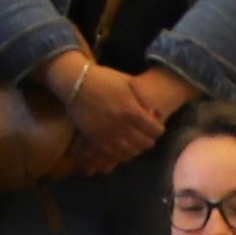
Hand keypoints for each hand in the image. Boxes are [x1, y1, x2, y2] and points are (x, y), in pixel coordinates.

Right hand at [56, 56, 173, 170]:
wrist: (76, 83)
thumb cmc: (105, 79)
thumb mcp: (129, 83)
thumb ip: (144, 99)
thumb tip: (155, 114)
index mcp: (132, 111)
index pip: (155, 130)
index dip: (159, 129)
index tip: (157, 127)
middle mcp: (122, 126)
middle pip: (145, 143)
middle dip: (150, 139)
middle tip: (148, 135)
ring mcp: (108, 135)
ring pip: (131, 152)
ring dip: (137, 148)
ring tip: (137, 142)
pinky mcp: (96, 140)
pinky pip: (115, 155)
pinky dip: (123, 154)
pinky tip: (125, 148)